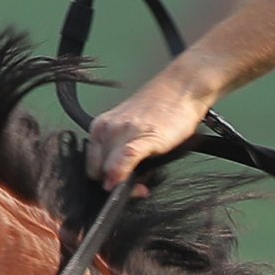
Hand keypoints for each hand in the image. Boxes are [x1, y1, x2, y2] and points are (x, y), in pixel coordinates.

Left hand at [86, 68, 214, 187]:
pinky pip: (124, 160)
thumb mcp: (132, 131)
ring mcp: (123, 132)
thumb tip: (117, 180)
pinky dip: (123, 174)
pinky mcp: (143, 137)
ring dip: (124, 185)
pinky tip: (136, 184)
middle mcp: (107, 129)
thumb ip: (121, 153)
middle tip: (134, 187)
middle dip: (113, 185)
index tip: (118, 187)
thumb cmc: (161, 110)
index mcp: (100, 127)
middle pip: (97, 173)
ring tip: (143, 185)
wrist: (183, 88)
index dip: (104, 182)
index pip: (90, 167)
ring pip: (108, 171)